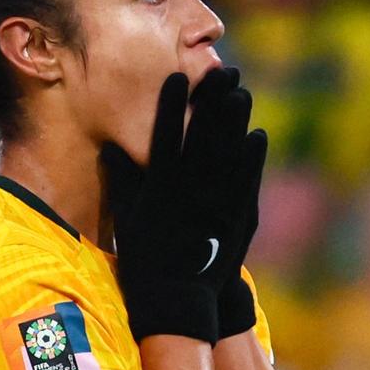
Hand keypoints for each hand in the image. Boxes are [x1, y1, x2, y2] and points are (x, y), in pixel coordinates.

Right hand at [101, 69, 266, 343]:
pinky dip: (253, 155)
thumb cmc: (144, 259)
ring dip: (237, 119)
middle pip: (204, 132)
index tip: (178, 76)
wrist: (176, 298)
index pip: (166, 133)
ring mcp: (217, 199)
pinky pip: (247, 178)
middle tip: (222, 71)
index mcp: (160, 184)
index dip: (173, 102)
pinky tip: (257, 135)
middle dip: (213, 98)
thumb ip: (121, 181)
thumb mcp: (126, 218)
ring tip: (242, 92)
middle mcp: (190, 187)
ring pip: (230, 150)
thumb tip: (112, 148)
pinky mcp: (237, 215)